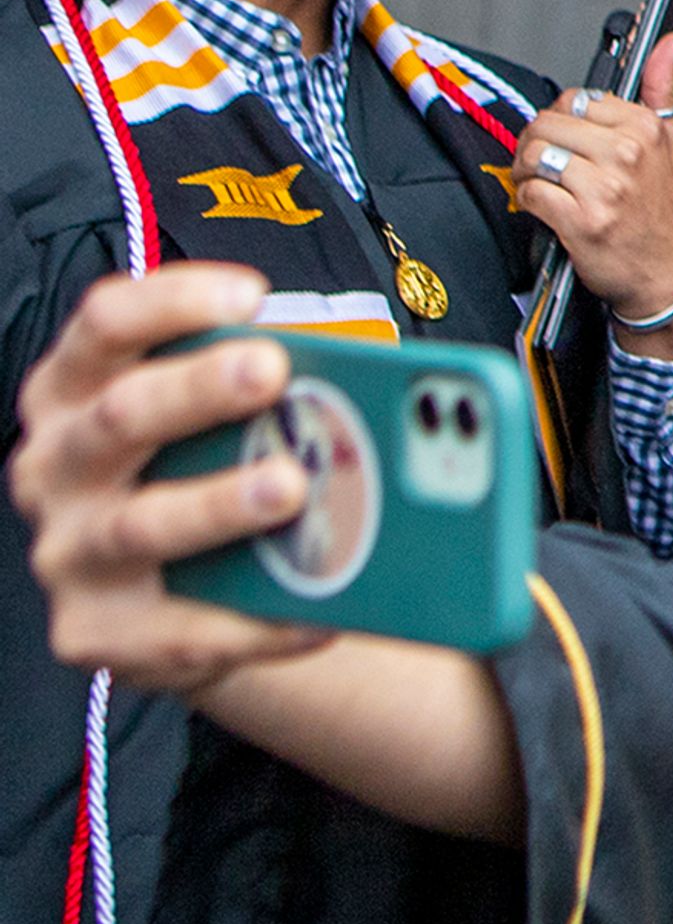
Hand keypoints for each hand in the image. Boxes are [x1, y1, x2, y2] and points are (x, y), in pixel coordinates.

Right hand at [9, 264, 331, 697]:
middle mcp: (56, 466)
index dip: (171, 302)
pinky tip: (319, 611)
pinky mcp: (96, 630)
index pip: (104, 325)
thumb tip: (365, 388)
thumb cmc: (197, 481)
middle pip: (120, 415)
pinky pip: (183, 629)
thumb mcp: (208, 425)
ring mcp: (69, 550)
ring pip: (144, 524)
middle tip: (273, 370)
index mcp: (76, 394)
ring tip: (293, 486)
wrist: (161, 601)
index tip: (250, 294)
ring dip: (221, 503)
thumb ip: (257, 399)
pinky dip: (257, 621)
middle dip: (198, 389)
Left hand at [521, 33, 672, 353]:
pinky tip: (546, 208)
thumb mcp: (672, 145)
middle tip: (546, 163)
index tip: (570, 140)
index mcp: (646, 129)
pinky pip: (530, 192)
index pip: (575, 99)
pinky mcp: (582, 220)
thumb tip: (671, 41)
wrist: (665, 274)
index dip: (563, 120)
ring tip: (542, 183)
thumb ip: (663, 88)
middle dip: (536, 144)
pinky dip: (528, 200)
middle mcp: (628, 155)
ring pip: (535, 155)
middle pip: (546, 124)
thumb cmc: (662, 210)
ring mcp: (605, 188)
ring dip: (527, 171)